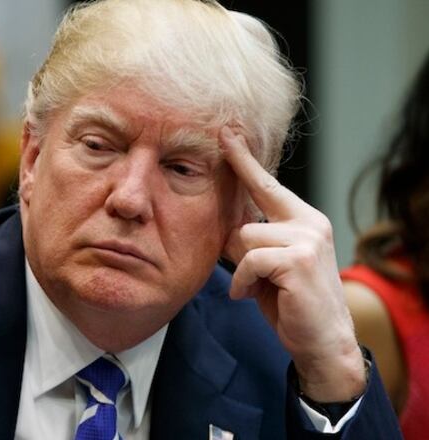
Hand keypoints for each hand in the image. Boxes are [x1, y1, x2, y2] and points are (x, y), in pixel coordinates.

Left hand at [220, 127, 365, 402]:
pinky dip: (244, 281)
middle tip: (254, 273)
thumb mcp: (268, 264)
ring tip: (259, 288)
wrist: (321, 341)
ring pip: (244, 238)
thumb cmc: (291, 302)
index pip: (267, 185)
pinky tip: (253, 295)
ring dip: (243, 269)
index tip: (226, 133)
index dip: (244, 160)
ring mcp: (307, 238)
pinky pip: (248, 260)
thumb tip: (225, 223)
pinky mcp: (298, 259)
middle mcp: (310, 222)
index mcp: (304, 219)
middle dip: (237, 245)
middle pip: (247, 216)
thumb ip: (252, 238)